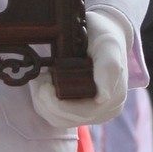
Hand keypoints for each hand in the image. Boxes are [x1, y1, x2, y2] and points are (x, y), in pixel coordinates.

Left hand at [29, 10, 129, 128]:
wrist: (103, 31)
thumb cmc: (103, 34)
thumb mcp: (107, 43)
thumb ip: (108, 66)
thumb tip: (102, 97)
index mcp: (114, 96)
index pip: (82, 113)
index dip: (58, 104)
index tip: (44, 84)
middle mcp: (106, 109)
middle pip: (68, 119)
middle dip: (47, 101)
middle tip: (39, 79)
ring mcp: (94, 112)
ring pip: (61, 120)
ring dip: (43, 103)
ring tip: (40, 80)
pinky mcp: (81, 110)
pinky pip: (59, 117)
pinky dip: (45, 104)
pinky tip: (43, 86)